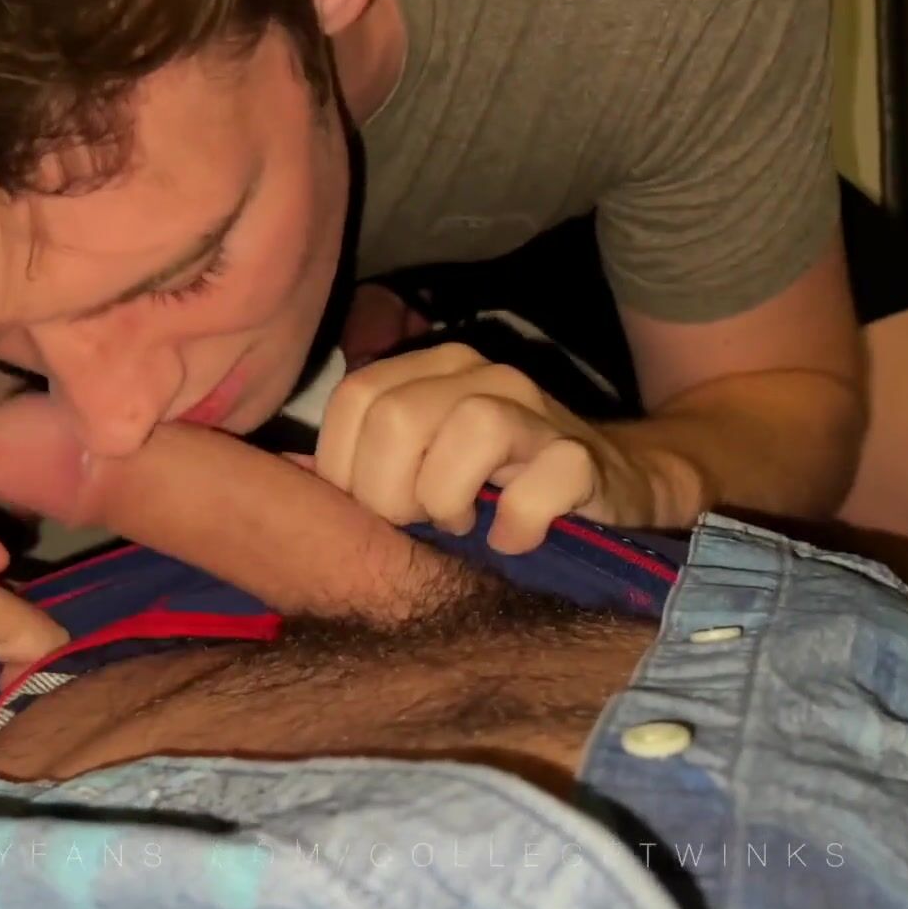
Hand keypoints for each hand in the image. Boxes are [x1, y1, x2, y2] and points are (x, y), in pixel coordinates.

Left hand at [312, 343, 680, 552]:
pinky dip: (514, 528)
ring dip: (447, 502)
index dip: (346, 467)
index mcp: (432, 368)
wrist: (619, 483)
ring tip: (463, 523)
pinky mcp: (581, 459)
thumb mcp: (426, 461)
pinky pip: (533, 490)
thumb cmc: (501, 482)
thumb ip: (363, 460)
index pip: (353, 398)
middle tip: (420, 521)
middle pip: (395, 417)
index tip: (375, 509)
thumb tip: (288, 477)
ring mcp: (535, 411)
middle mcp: (481, 374)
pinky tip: (514, 539)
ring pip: (465, 432)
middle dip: (390, 492)